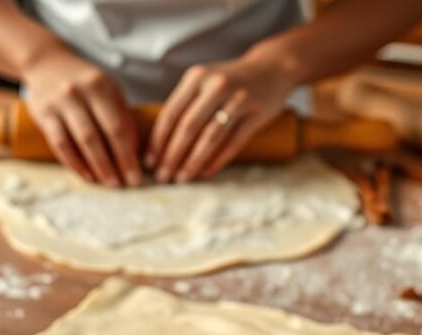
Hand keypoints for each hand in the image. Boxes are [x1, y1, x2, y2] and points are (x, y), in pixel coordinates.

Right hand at [21, 48, 140, 186]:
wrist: (47, 64)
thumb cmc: (86, 84)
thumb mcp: (108, 90)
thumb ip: (121, 116)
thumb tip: (134, 154)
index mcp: (103, 86)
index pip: (119, 125)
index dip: (128, 154)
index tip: (136, 176)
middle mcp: (81, 92)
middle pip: (101, 135)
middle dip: (114, 164)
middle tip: (123, 185)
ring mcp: (60, 102)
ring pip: (81, 141)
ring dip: (96, 167)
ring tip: (107, 184)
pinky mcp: (43, 113)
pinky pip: (60, 143)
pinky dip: (74, 162)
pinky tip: (87, 176)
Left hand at [147, 54, 294, 182]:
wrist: (272, 68)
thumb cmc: (230, 81)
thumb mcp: (205, 82)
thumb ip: (185, 103)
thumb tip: (159, 143)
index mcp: (197, 77)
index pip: (171, 113)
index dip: (158, 140)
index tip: (149, 161)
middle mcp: (217, 85)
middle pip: (188, 127)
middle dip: (172, 155)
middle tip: (163, 176)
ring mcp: (239, 99)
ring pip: (211, 137)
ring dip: (193, 161)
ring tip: (182, 178)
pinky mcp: (257, 113)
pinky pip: (234, 142)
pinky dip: (218, 160)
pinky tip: (206, 172)